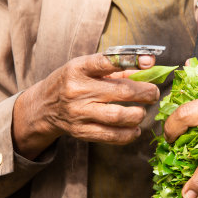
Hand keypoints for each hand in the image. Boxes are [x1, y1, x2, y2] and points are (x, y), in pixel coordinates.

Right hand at [13, 54, 158, 158]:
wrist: (44, 106)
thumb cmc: (73, 82)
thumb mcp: (87, 68)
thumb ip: (118, 68)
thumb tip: (149, 67)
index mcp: (79, 68)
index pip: (106, 61)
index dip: (131, 61)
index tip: (149, 61)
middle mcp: (77, 90)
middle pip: (121, 92)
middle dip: (145, 93)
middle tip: (153, 94)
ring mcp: (79, 113)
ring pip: (118, 116)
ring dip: (138, 114)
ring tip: (142, 111)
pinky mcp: (81, 132)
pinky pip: (111, 136)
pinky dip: (129, 134)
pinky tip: (135, 128)